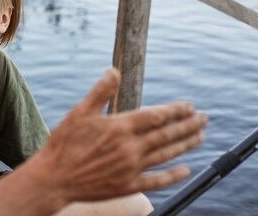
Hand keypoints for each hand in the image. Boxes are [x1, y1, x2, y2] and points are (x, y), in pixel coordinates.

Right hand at [40, 68, 207, 201]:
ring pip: (166, 155)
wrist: (54, 179)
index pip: (155, 116)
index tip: (189, 106)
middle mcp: (130, 148)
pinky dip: (173, 175)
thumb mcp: (79, 112)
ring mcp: (131, 169)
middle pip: (167, 135)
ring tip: (200, 137)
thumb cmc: (64, 143)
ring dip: (186, 145)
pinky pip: (157, 181)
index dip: (175, 110)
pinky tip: (185, 169)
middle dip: (188, 125)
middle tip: (204, 118)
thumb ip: (100, 92)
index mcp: (119, 128)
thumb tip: (114, 71)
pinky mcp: (128, 186)